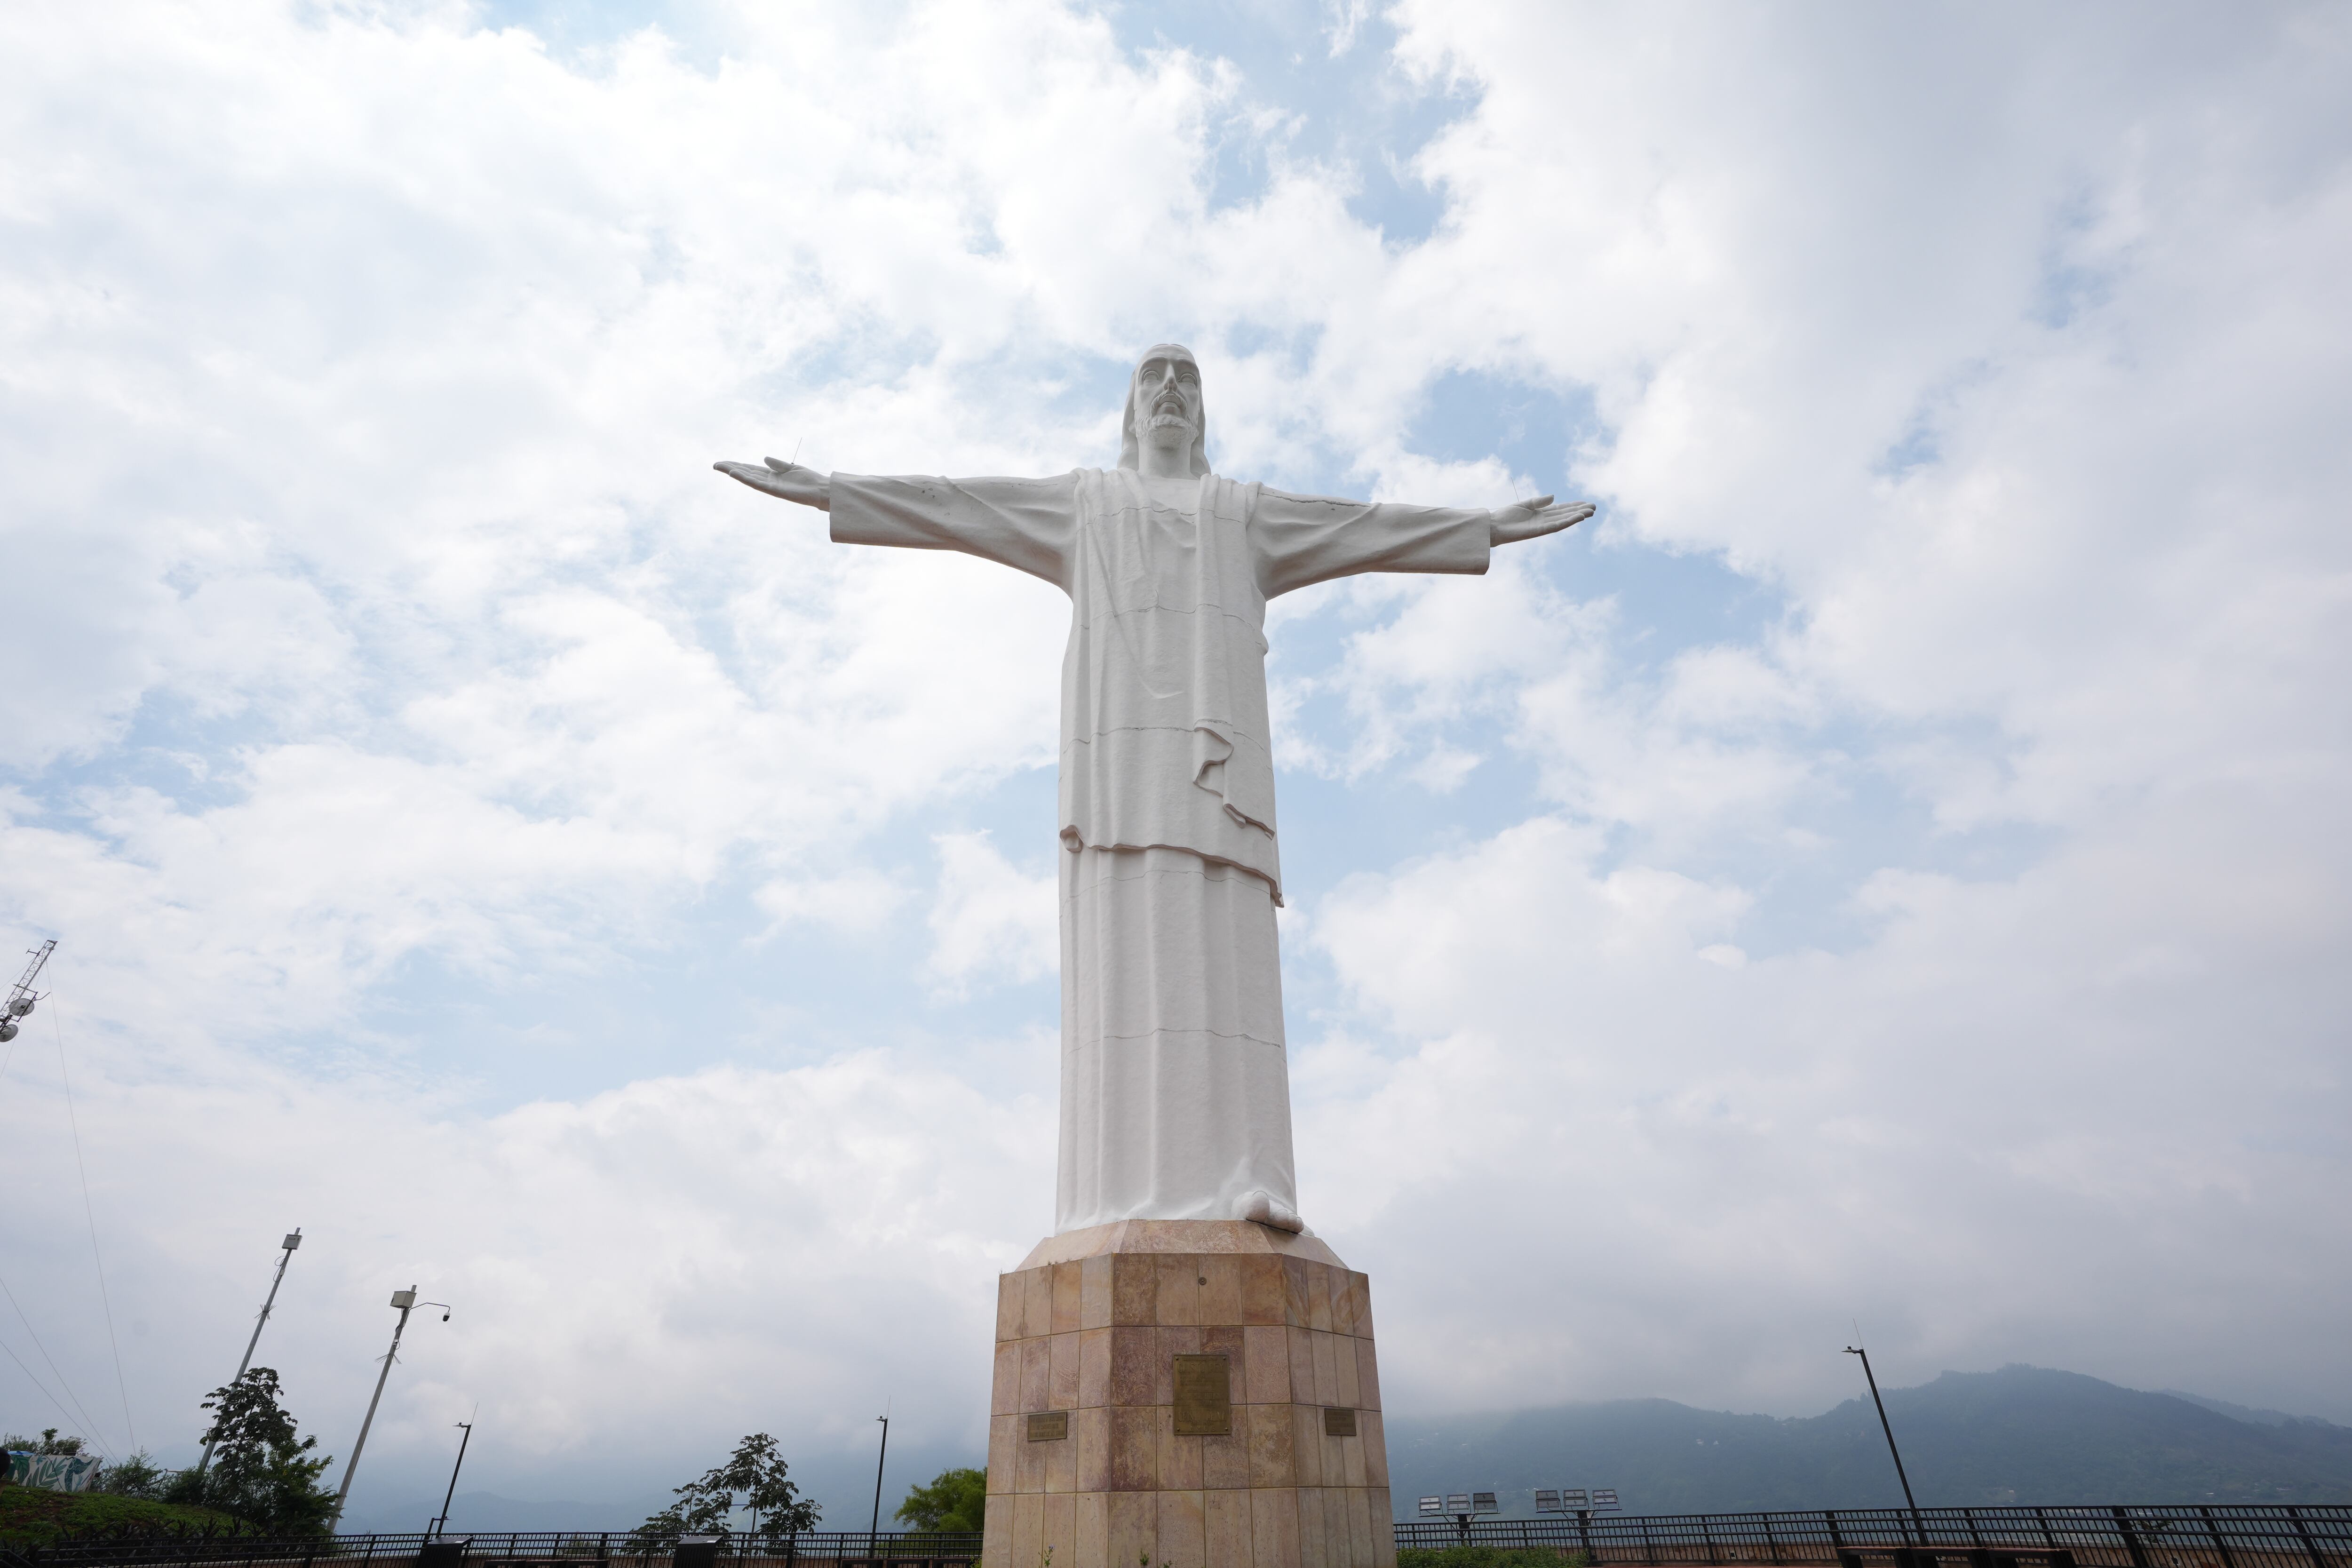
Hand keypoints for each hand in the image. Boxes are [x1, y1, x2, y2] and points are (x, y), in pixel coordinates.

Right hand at [714, 456, 831, 511]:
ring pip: (747, 478)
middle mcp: (768, 481)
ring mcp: (770, 487)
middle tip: (715, 464)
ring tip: (720, 467)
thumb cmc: (809, 480)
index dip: (737, 465)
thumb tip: (764, 458)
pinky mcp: (775, 491)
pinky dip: (745, 479)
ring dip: (734, 472)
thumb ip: (777, 464)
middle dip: (730, 468)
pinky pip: (757, 484)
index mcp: (771, 476)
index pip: (750, 469)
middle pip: (745, 473)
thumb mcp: (791, 468)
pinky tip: (735, 473)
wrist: (822, 490)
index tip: (724, 462)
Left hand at [1488, 494, 1593, 545]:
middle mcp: (1544, 520)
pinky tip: (1578, 517)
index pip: (1561, 509)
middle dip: (1579, 511)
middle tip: (1594, 507)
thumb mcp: (1524, 504)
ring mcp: (1543, 526)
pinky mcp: (1539, 531)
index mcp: (1541, 513)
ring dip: (1578, 516)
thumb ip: (1539, 501)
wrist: (1494, 526)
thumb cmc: (1506, 516)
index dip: (1573, 506)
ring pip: (1564, 520)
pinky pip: (1557, 526)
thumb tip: (1554, 497)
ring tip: (1591, 511)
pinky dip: (1568, 521)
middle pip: (1566, 514)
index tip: (1585, 503)